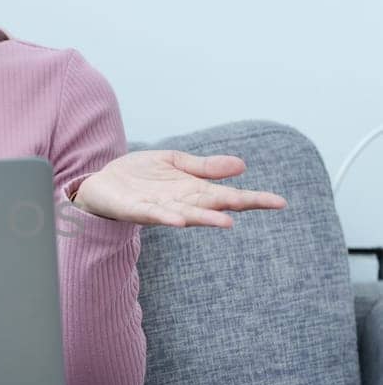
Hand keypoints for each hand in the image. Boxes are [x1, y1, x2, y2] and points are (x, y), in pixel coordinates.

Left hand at [72, 150, 287, 227]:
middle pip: (215, 206)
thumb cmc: (141, 175)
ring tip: (227, 222)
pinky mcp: (137, 211)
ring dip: (206, 219)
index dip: (255, 199)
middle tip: (265, 206)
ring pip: (188, 216)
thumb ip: (205, 167)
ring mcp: (161, 209)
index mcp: (194, 190)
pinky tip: (180, 221)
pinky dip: (168, 218)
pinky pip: (154, 216)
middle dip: (237, 206)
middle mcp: (183, 203)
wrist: (103, 183)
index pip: (230, 195)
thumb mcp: (176, 162)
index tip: (281, 202)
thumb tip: (241, 165)